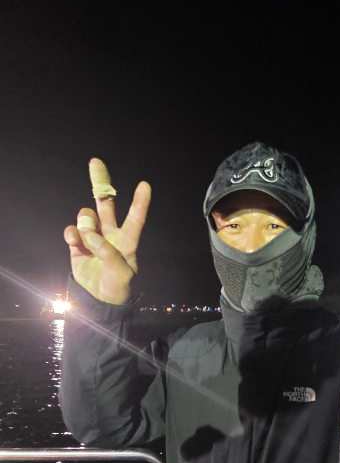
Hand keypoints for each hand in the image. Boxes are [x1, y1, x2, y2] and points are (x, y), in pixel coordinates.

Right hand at [64, 159, 150, 304]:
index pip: (135, 219)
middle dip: (100, 181)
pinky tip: (74, 241)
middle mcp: (110, 234)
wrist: (99, 301)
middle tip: (95, 162)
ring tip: (86, 239)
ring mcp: (93, 237)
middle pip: (105, 202)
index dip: (140, 202)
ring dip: (85, 222)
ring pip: (86, 216)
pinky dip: (72, 233)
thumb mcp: (121, 275)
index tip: (145, 185)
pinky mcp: (77, 244)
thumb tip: (89, 235)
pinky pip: (72, 230)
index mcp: (127, 241)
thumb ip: (108, 254)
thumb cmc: (118, 287)